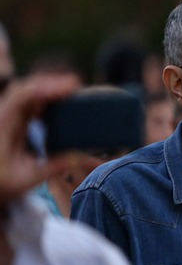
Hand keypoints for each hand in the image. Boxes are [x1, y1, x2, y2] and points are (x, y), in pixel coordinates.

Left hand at [0, 74, 79, 203]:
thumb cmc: (3, 182)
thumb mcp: (28, 179)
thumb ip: (56, 167)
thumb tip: (90, 161)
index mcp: (3, 126)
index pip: (22, 97)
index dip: (46, 88)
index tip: (69, 88)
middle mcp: (3, 116)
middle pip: (25, 88)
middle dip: (50, 82)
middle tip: (76, 84)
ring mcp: (6, 116)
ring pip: (26, 91)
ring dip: (48, 87)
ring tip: (72, 89)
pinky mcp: (12, 119)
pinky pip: (27, 99)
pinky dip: (45, 95)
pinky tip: (60, 99)